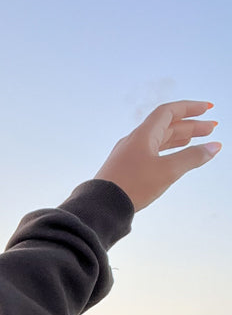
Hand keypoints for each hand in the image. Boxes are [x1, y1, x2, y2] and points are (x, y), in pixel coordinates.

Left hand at [95, 101, 219, 211]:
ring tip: (198, 140)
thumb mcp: (167, 171)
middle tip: (211, 128)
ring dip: (179, 138)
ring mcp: (128, 155)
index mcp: (143, 135)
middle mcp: (134, 141)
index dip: (190, 108)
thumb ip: (192, 157)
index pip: (169, 111)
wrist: (101, 207)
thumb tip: (214, 147)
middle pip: (166, 126)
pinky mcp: (126, 169)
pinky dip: (167, 152)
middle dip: (190, 125)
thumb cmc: (131, 186)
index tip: (207, 108)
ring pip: (158, 140)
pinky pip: (150, 153)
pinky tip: (174, 159)